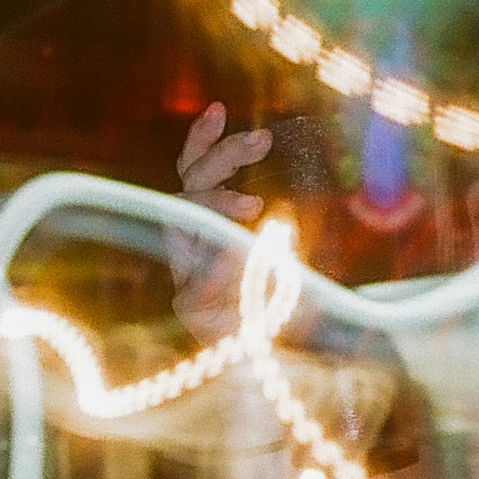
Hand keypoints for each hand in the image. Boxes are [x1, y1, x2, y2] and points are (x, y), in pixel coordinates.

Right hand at [167, 101, 268, 336]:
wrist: (278, 368)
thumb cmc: (284, 308)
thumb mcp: (287, 255)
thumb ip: (278, 226)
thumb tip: (291, 185)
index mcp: (208, 231)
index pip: (194, 176)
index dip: (201, 143)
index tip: (217, 109)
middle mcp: (192, 249)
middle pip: (190, 186)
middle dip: (221, 159)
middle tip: (261, 141)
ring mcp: (186, 276)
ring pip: (187, 218)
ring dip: (219, 206)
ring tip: (254, 208)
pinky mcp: (190, 306)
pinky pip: (200, 269)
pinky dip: (223, 260)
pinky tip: (243, 253)